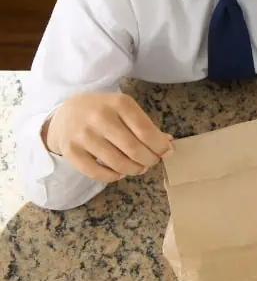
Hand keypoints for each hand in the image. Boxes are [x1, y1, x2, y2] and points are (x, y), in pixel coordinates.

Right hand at [42, 92, 173, 182]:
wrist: (65, 113)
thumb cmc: (103, 110)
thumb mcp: (124, 108)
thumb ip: (144, 124)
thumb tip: (167, 143)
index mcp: (119, 103)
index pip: (145, 131)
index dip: (159, 146)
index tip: (166, 152)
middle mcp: (100, 118)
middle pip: (133, 149)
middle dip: (149, 159)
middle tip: (153, 161)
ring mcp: (84, 135)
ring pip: (117, 163)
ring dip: (134, 169)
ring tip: (139, 168)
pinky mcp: (71, 151)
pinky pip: (97, 173)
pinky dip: (113, 176)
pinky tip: (120, 172)